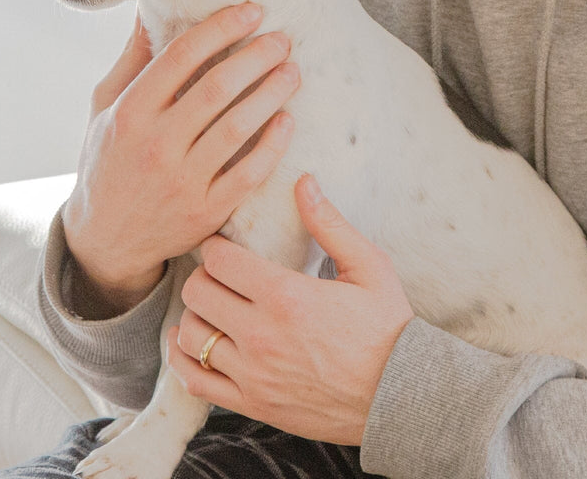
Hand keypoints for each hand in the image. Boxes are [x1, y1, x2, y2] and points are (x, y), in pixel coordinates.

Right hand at [62, 3, 299, 315]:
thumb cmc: (108, 160)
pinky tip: (288, 121)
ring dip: (271, 94)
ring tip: (292, 71)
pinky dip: (272, 145)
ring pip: (237, 128)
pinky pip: (248, 174)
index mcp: (129, 112)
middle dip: (256, 56)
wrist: (104, 239)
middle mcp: (154, 145)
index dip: (221, 27)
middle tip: (282, 39)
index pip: (181, 56)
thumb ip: (133, 58)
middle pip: (216, 89)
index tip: (252, 10)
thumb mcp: (105, 106)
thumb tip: (151, 7)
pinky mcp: (204, 212)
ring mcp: (181, 182)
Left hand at [169, 174, 413, 445]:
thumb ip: (329, 223)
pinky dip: (186, 361)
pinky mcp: (252, 404)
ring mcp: (253, 374)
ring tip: (213, 307)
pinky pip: (196, 382)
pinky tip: (197, 344)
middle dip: (204, 275)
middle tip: (219, 274)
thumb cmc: (387, 326)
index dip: (215, 245)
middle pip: (197, 293)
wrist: (400, 395)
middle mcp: (262, 335)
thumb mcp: (368, 266)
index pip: (219, 259)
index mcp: (286, 295)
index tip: (223, 244)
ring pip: (190, 336)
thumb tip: (304, 182)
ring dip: (195, 316)